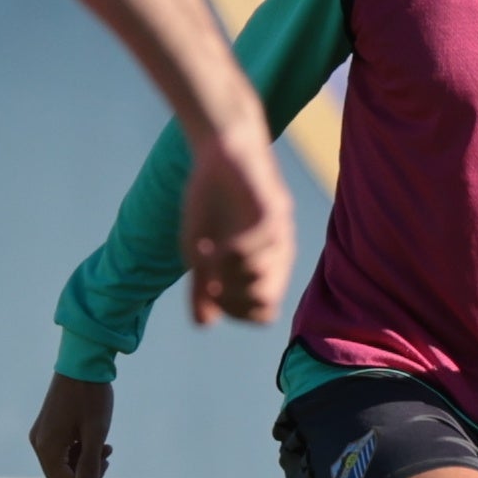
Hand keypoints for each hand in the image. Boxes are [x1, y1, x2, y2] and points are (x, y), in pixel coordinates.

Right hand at [29, 373, 115, 477]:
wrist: (82, 363)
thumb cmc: (91, 397)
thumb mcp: (96, 433)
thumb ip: (90, 465)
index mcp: (48, 448)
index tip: (104, 461)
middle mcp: (38, 444)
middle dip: (84, 472)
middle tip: (105, 452)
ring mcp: (40, 435)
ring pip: (61, 466)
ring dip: (82, 461)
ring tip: (103, 445)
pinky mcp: (46, 428)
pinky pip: (59, 452)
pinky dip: (76, 451)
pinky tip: (93, 438)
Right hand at [179, 127, 293, 325]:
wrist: (218, 153)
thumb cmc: (211, 202)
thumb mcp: (197, 250)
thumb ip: (202, 286)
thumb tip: (204, 324)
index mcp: (265, 267)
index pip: (262, 314)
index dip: (233, 311)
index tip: (207, 292)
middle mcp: (278, 255)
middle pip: (264, 303)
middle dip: (231, 300)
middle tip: (208, 281)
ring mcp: (279, 234)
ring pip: (263, 280)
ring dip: (228, 277)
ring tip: (208, 258)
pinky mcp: (273, 209)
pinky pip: (261, 246)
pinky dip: (235, 254)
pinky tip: (215, 247)